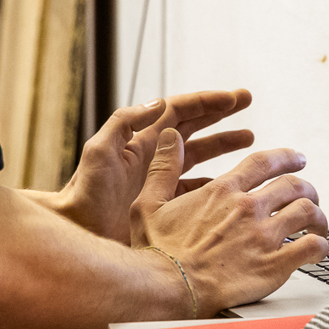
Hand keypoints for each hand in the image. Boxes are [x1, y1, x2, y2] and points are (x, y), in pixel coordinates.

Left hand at [55, 88, 256, 243]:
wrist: (78, 230)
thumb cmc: (84, 191)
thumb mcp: (100, 150)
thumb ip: (125, 122)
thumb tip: (158, 102)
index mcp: (142, 139)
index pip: (180, 111)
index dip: (206, 103)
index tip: (233, 99)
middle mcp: (154, 155)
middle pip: (194, 126)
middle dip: (220, 113)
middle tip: (247, 101)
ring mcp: (160, 178)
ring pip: (199, 154)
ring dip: (223, 143)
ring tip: (249, 138)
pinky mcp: (164, 202)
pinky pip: (196, 187)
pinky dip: (215, 182)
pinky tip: (232, 181)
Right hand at [132, 130, 328, 315]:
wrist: (168, 287)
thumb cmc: (157, 251)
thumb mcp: (149, 202)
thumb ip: (164, 167)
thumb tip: (169, 136)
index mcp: (222, 191)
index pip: (264, 163)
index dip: (286, 156)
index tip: (298, 158)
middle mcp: (248, 208)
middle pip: (293, 185)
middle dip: (307, 187)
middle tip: (310, 194)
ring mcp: (264, 236)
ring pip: (307, 212)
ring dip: (317, 216)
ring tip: (317, 223)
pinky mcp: (274, 264)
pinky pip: (312, 247)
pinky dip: (320, 246)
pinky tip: (318, 250)